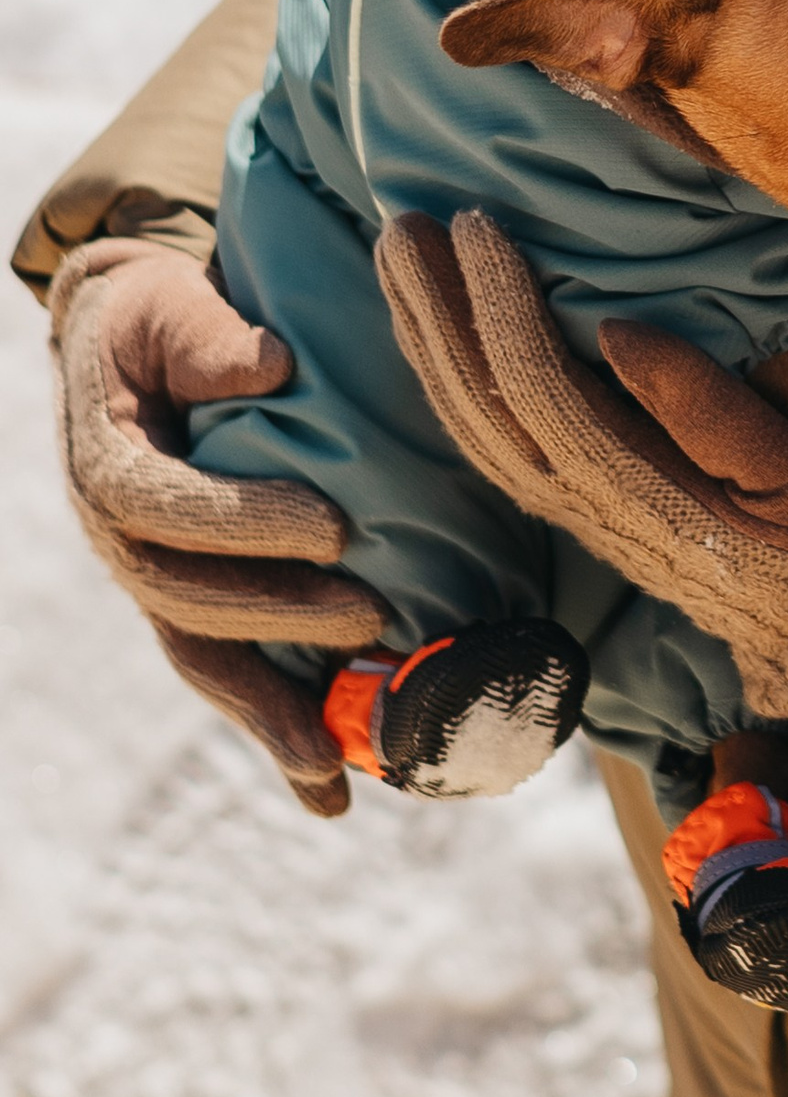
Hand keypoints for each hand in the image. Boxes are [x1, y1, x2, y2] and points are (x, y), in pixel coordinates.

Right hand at [49, 237, 390, 816]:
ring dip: (268, 713)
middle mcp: (117, 538)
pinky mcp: (191, 606)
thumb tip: (269, 362)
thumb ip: (210, 334)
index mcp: (107, 461)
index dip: (240, 520)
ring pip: (201, 658)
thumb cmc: (161, 319)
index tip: (331, 525)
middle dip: (278, 616)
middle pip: (183, 597)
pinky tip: (331, 792)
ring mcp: (150, 581)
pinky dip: (274, 733)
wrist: (126, 344)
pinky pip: (226, 674)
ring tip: (337, 765)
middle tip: (372, 617)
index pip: (160, 504)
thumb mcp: (173, 304)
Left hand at [375, 211, 787, 718]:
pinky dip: (454, 382)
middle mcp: (585, 502)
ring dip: (430, 338)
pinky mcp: (583, 507)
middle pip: (482, 401)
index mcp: (635, 488)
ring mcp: (576, 509)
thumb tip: (615, 329)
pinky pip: (492, 441)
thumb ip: (709, 411)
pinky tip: (440, 338)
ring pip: (473, 422)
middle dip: (437, 308)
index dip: (498, 303)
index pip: (537, 387)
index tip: (477, 223)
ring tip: (402, 262)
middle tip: (404, 224)